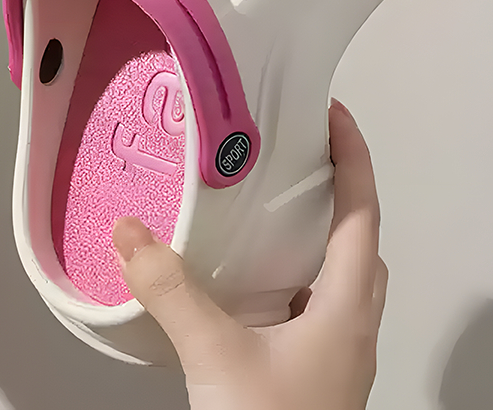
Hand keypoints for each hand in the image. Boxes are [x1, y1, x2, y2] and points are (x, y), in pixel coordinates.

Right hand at [113, 100, 386, 409]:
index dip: (354, 159)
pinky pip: (318, 309)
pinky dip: (297, 279)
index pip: (363, 215)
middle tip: (304, 160)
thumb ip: (171, 291)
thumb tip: (129, 232)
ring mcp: (336, 356)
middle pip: (362, 245)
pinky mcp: (314, 376)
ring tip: (277, 213)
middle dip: (342, 195)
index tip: (334, 115)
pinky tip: (253, 286)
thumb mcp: (216, 356)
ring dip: (322, 240)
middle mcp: (351, 328)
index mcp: (345, 310)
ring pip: (344, 280)